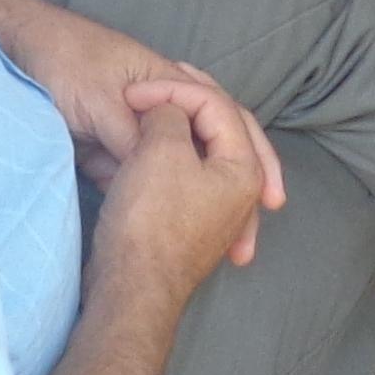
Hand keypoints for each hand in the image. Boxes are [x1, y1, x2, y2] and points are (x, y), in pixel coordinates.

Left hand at [0, 0, 288, 222]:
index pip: (228, 123)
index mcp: (170, 84)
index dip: (256, 161)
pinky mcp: (107, 145)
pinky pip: (138, 177)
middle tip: (246, 241)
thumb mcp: (102, 101)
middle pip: (211, 152)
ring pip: (177, 170)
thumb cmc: (66, 61)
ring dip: (194, 204)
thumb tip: (168, 175)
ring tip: (216, 248)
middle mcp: (160, 108)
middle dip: (235, 193)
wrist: (18, 49)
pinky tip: (160, 231)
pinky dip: (153, 200)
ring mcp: (134, 128)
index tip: (270, 199)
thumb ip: (134, 137)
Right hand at [96, 96, 270, 285]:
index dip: (174, 90)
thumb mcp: (160, 149)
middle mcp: (242, 189)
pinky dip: (175, 154)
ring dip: (185, 128)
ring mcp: (220, 211)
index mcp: (244, 167)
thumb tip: (168, 112)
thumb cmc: (149, 218)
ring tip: (161, 111)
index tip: (132, 95)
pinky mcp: (193, 226)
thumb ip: (169, 114)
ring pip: (209, 151)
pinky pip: (191, 174)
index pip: (217, 105)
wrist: (130, 287)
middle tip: (161, 87)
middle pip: (224, 126)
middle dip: (193, 103)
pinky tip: (157, 150)